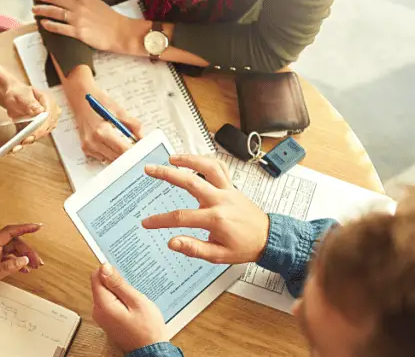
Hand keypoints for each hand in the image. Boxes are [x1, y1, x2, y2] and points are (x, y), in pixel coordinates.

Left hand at [0, 82, 58, 149]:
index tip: (33, 134)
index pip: (49, 116)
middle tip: (23, 141)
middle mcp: (51, 113)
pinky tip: (16, 146)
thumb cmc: (19, 93)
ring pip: (41, 134)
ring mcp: (47, 122)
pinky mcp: (39, 129)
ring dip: (29, 140)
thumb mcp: (22, 94)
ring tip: (16, 146)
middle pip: (46, 128)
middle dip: (35, 136)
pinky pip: (34, 137)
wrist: (15, 97)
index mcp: (49, 101)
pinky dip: (25, 141)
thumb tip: (40, 110)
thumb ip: (30, 102)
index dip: (41, 127)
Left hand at [0, 224, 44, 303]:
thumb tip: (22, 260)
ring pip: (12, 252)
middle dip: (27, 250)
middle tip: (37, 261)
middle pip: (14, 243)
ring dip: (23, 257)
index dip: (24, 228)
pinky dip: (17, 263)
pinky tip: (23, 270)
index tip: (36, 227)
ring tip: (33, 266)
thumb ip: (6, 268)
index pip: (9, 232)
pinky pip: (7, 260)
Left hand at [32, 0, 141, 52]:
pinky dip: (50, 25)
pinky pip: (61, 28)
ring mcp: (78, 19)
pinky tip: (43, 23)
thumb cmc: (110, 17)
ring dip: (42, 9)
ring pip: (55, 12)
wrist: (121, 32)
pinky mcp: (79, 32)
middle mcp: (79, 6)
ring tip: (34, 8)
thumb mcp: (97, 0)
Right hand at [66, 77, 142, 161]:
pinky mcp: (86, 149)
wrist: (80, 99)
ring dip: (118, 153)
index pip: (123, 150)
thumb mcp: (118, 110)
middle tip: (135, 146)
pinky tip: (110, 142)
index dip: (135, 151)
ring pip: (110, 159)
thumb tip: (141, 137)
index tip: (142, 150)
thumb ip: (132, 124)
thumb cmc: (98, 102)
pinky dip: (109, 152)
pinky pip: (103, 157)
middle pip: (117, 157)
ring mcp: (88, 147)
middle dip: (128, 153)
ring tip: (121, 141)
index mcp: (102, 131)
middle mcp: (93, 141)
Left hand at [91, 264, 167, 352]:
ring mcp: (102, 316)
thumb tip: (105, 268)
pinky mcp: (108, 319)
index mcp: (103, 305)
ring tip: (134, 299)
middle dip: (116, 282)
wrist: (151, 351)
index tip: (122, 271)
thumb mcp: (137, 301)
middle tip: (133, 288)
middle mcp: (98, 311)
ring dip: (119, 291)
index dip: (109, 270)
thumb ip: (119, 284)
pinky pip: (110, 302)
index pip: (96, 276)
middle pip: (101, 284)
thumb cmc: (147, 330)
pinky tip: (132, 305)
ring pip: (106, 293)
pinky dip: (120, 299)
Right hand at [142, 154, 270, 263]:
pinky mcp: (232, 186)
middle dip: (167, 174)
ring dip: (188, 160)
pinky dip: (206, 161)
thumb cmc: (244, 247)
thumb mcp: (218, 256)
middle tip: (150, 169)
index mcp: (216, 219)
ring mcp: (228, 190)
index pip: (182, 217)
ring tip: (171, 158)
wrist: (267, 238)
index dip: (161, 220)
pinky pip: (219, 168)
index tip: (147, 222)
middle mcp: (221, 200)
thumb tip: (172, 242)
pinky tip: (193, 160)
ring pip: (207, 167)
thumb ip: (194, 248)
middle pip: (190, 182)